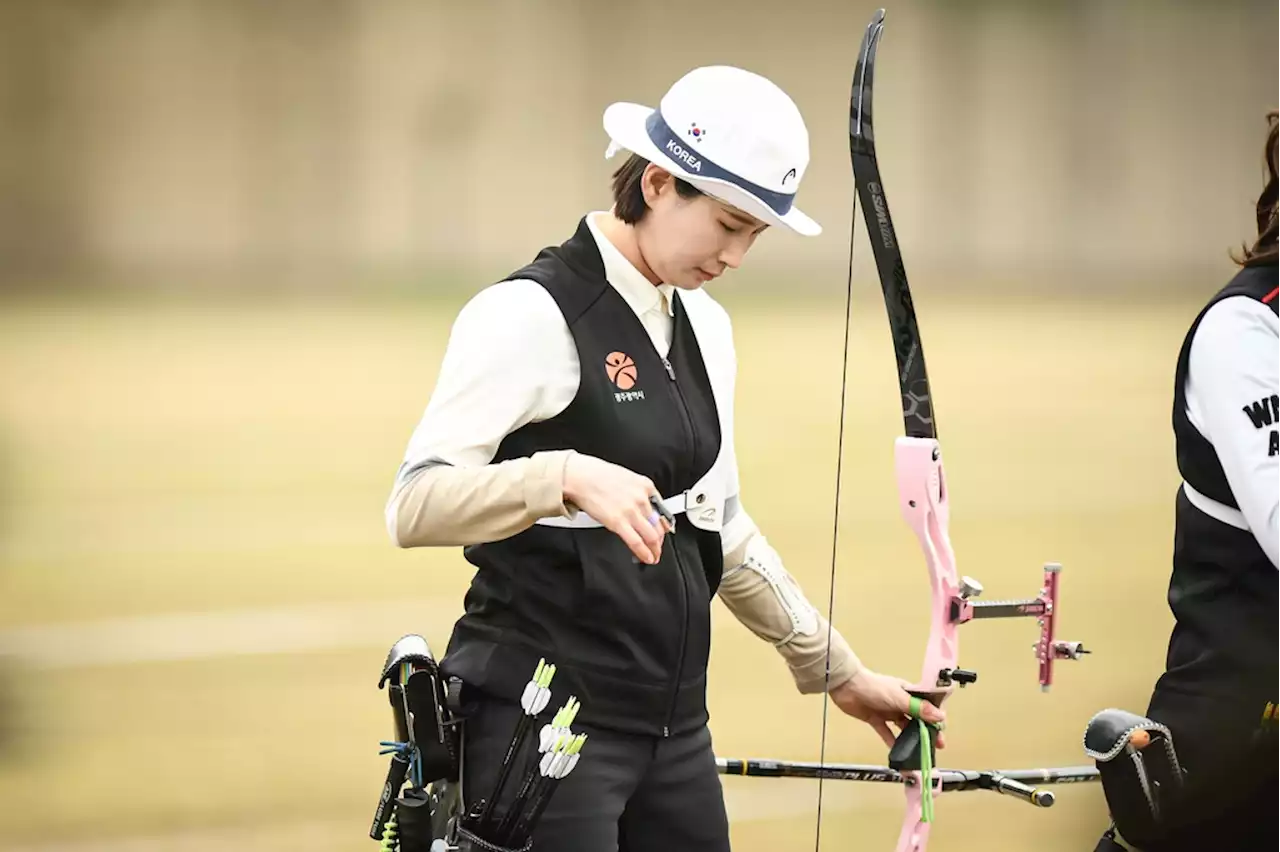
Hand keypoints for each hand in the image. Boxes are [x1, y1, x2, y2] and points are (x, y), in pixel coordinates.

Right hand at [562, 453, 671, 564]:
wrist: (580, 476)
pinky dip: (644, 553)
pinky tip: (647, 558)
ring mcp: (631, 511)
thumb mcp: (626, 477)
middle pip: (659, 525)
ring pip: (651, 536)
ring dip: (655, 549)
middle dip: (660, 540)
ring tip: (654, 555)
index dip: (664, 525)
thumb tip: (642, 505)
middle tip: (658, 547)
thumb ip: (637, 492)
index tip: (664, 531)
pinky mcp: (618, 522)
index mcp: (645, 486)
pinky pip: (636, 542)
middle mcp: (641, 498)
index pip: (662, 510)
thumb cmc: (596, 474)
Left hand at [829, 669, 946, 749]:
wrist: (846, 686)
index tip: (942, 731)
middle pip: (918, 718)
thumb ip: (919, 708)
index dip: (936, 718)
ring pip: (904, 727)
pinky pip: (887, 733)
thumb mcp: (899, 697)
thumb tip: (940, 716)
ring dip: (912, 739)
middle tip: (937, 745)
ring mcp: (888, 711)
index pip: (927, 706)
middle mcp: (900, 702)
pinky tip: (899, 753)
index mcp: (908, 693)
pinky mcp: (876, 719)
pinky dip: (893, 742)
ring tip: (921, 751)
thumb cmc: (873, 686)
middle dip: (928, 731)